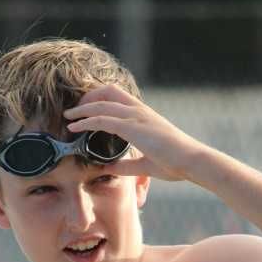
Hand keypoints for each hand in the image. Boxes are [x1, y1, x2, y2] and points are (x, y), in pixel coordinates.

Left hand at [63, 83, 201, 181]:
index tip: (86, 108)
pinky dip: (85, 121)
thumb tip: (107, 169)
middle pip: (107, 92)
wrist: (192, 161)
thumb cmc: (176, 163)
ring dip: (82, 109)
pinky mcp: (132, 127)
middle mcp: (139, 111)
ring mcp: (136, 117)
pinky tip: (75, 127)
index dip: (100, 98)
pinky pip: (102, 120)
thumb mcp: (145, 165)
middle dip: (88, 99)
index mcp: (145, 115)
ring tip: (69, 117)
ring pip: (101, 104)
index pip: (119, 96)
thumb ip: (126, 165)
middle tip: (74, 111)